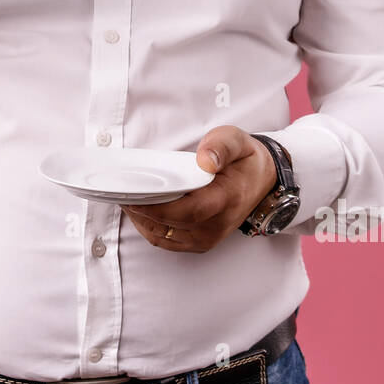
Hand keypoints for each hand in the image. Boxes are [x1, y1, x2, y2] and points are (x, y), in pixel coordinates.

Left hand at [121, 127, 278, 252]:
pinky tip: (139, 210)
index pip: (186, 211)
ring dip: (140, 219)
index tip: (132, 193)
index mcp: (226, 199)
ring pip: (162, 235)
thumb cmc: (245, 161)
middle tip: (120, 190)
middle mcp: (216, 225)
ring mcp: (208, 238)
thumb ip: (221, 146)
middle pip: (168, 224)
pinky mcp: (199, 243)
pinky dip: (148, 227)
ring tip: (126, 197)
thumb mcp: (237, 141)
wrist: (263, 182)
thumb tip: (205, 159)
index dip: (155, 206)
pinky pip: (165, 241)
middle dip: (140, 209)